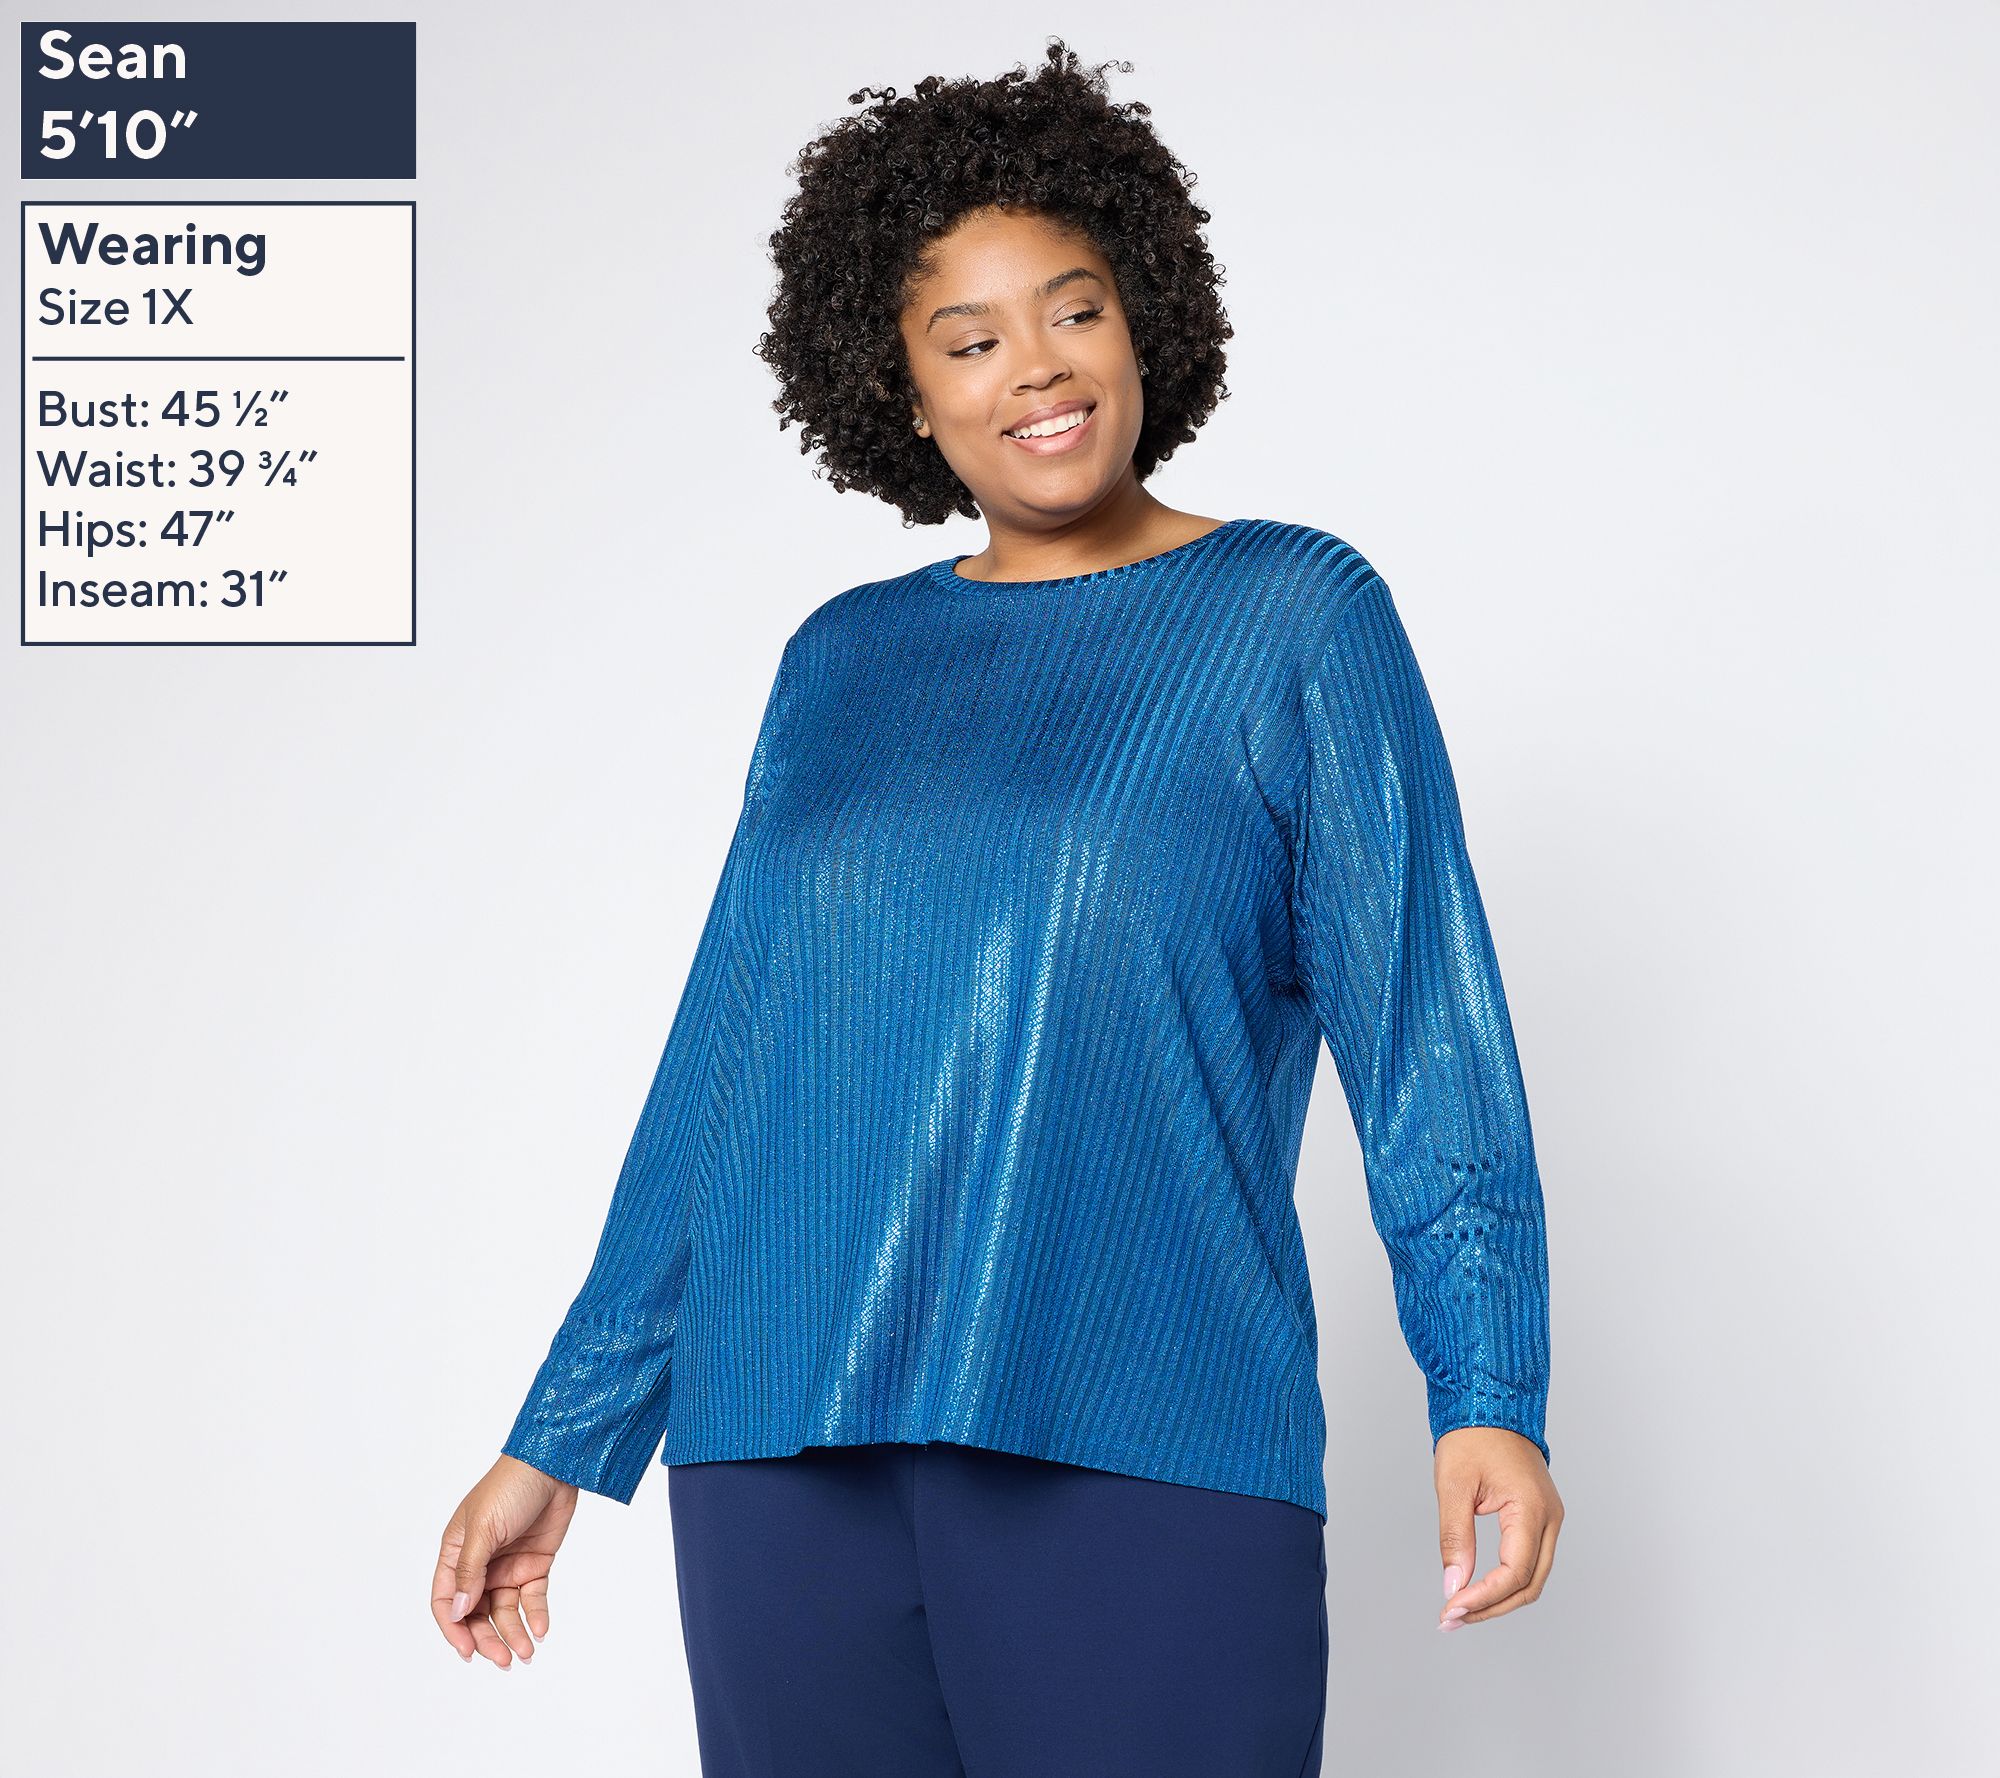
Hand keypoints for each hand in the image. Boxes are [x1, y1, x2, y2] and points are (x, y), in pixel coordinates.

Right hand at [432, 1455, 578, 1666]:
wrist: (554, 1466)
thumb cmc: (510, 1487)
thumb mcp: (485, 1529)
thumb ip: (472, 1571)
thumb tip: (460, 1611)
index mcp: (457, 1553)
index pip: (447, 1600)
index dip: (454, 1629)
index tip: (468, 1652)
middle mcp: (480, 1563)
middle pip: (477, 1613)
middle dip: (487, 1638)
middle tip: (504, 1659)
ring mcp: (508, 1565)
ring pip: (505, 1610)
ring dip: (513, 1633)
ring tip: (526, 1652)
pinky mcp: (535, 1563)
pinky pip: (532, 1598)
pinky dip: (536, 1615)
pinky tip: (541, 1629)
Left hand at [1433, 1427, 1561, 1629]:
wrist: (1492, 1403)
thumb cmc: (1472, 1435)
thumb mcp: (1454, 1485)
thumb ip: (1455, 1537)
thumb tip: (1453, 1585)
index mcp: (1531, 1508)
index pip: (1514, 1572)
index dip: (1483, 1598)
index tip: (1451, 1608)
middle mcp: (1550, 1518)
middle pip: (1528, 1585)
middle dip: (1490, 1607)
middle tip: (1450, 1619)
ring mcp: (1549, 1519)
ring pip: (1532, 1578)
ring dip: (1498, 1599)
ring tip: (1459, 1611)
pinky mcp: (1541, 1518)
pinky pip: (1529, 1562)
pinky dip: (1505, 1582)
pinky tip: (1476, 1590)